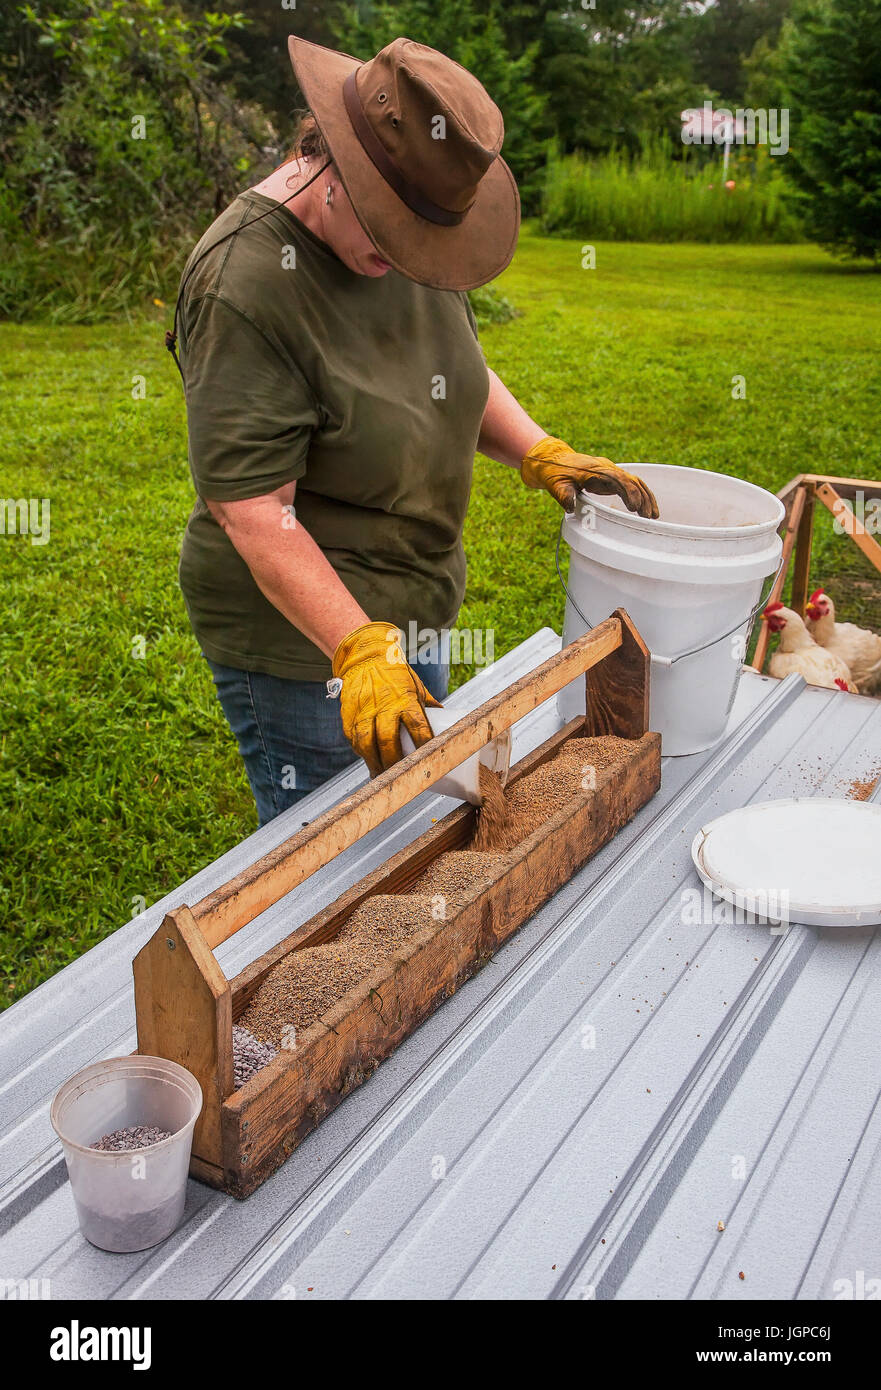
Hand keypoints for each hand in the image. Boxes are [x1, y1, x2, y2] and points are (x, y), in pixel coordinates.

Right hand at [332, 621, 441, 776]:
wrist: (365, 657)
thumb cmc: (395, 673)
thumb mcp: (416, 687)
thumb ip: (428, 706)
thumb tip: (448, 720)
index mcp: (405, 700)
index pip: (418, 728)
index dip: (423, 747)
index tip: (427, 761)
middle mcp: (383, 706)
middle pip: (388, 742)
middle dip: (394, 763)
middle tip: (399, 776)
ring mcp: (363, 711)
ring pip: (366, 744)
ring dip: (374, 763)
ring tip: (381, 775)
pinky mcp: (348, 714)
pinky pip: (353, 739)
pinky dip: (361, 753)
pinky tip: (369, 760)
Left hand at [520, 435, 658, 518]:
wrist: (553, 461)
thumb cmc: (554, 473)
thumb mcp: (555, 484)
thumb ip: (563, 494)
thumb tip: (570, 507)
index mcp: (595, 469)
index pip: (617, 478)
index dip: (628, 491)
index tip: (635, 506)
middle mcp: (607, 468)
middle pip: (631, 480)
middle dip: (642, 498)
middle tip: (649, 516)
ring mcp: (610, 472)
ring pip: (635, 482)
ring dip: (646, 497)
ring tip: (653, 516)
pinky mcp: (611, 478)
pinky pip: (630, 485)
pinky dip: (640, 495)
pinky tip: (646, 509)